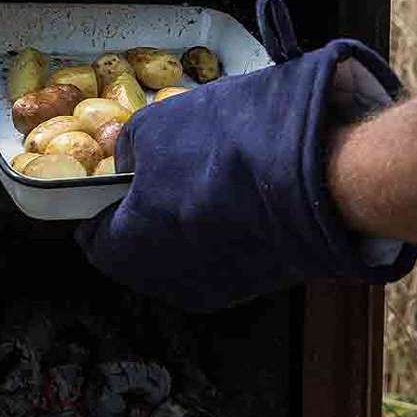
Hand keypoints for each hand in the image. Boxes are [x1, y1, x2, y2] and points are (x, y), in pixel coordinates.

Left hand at [75, 0, 416, 311]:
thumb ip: (129, 151)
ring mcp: (219, 288)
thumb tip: (128, 164)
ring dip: (184, 219)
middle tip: (156, 174)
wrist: (321, 174)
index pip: (95, 239)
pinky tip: (235, 190)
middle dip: (143, 213)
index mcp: (132, 251)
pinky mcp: (261, 282)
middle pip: (139, 250)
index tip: (107, 184)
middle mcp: (170, 283)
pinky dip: (220, 227)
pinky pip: (222, 253)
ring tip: (201, 174)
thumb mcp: (154, 128)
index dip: (97, 206)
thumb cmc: (223, 148)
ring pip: (183, 253)